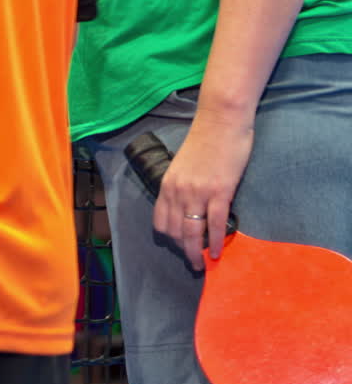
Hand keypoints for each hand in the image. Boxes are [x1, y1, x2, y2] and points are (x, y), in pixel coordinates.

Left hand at [152, 112, 253, 269]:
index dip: (170, 238)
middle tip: (194, 263)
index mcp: (168, 183)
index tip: (180, 245)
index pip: (161, 221)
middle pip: (175, 232)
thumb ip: (184, 186)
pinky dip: (215, 242)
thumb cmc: (206, 139)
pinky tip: (217, 252)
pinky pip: (214, 225)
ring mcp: (198, 192)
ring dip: (196, 253)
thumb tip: (191, 207)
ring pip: (192, 233)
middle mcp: (178, 190)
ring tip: (203, 264)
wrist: (221, 119)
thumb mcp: (184, 165)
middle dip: (184, 251)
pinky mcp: (219, 191)